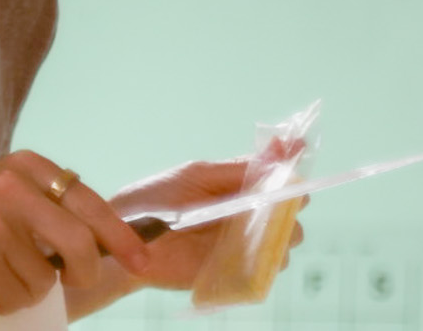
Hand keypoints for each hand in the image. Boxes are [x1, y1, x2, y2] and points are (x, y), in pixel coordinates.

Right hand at [0, 150, 150, 312]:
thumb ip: (42, 202)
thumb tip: (98, 237)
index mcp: (26, 165)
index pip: (89, 202)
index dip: (119, 235)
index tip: (141, 258)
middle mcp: (15, 187)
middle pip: (80, 242)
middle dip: (86, 271)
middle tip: (77, 281)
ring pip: (45, 278)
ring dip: (26, 288)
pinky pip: (17, 296)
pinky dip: (3, 301)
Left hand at [110, 143, 307, 291]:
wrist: (124, 240)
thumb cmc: (157, 199)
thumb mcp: (199, 175)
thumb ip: (239, 168)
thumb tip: (284, 148)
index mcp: (239, 185)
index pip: (280, 179)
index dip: (293, 175)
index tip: (298, 170)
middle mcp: (245, 215)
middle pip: (288, 215)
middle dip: (291, 212)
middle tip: (277, 211)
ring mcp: (239, 245)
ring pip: (280, 245)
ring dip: (280, 241)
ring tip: (262, 236)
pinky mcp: (229, 273)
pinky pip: (260, 274)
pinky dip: (264, 267)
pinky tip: (252, 258)